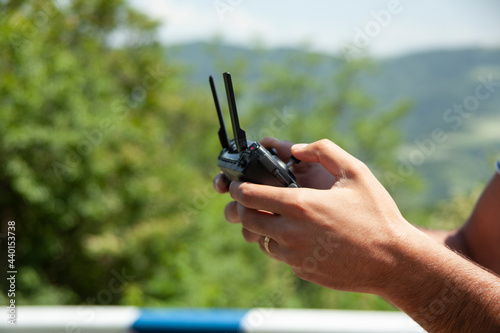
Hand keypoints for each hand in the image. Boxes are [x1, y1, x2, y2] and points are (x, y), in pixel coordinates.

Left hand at [226, 139, 425, 293]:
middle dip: (242, 207)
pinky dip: (282, 244)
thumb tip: (298, 148)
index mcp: (300, 205)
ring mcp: (295, 255)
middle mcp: (291, 232)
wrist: (393, 262)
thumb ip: (324, 150)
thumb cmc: (377, 215)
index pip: (249, 196)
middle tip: (250, 200)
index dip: (237, 187)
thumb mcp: (356, 172)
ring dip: (263, 227)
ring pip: (261, 239)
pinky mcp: (302, 270)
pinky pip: (281, 255)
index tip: (236, 184)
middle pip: (246, 219)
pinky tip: (301, 235)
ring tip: (278, 217)